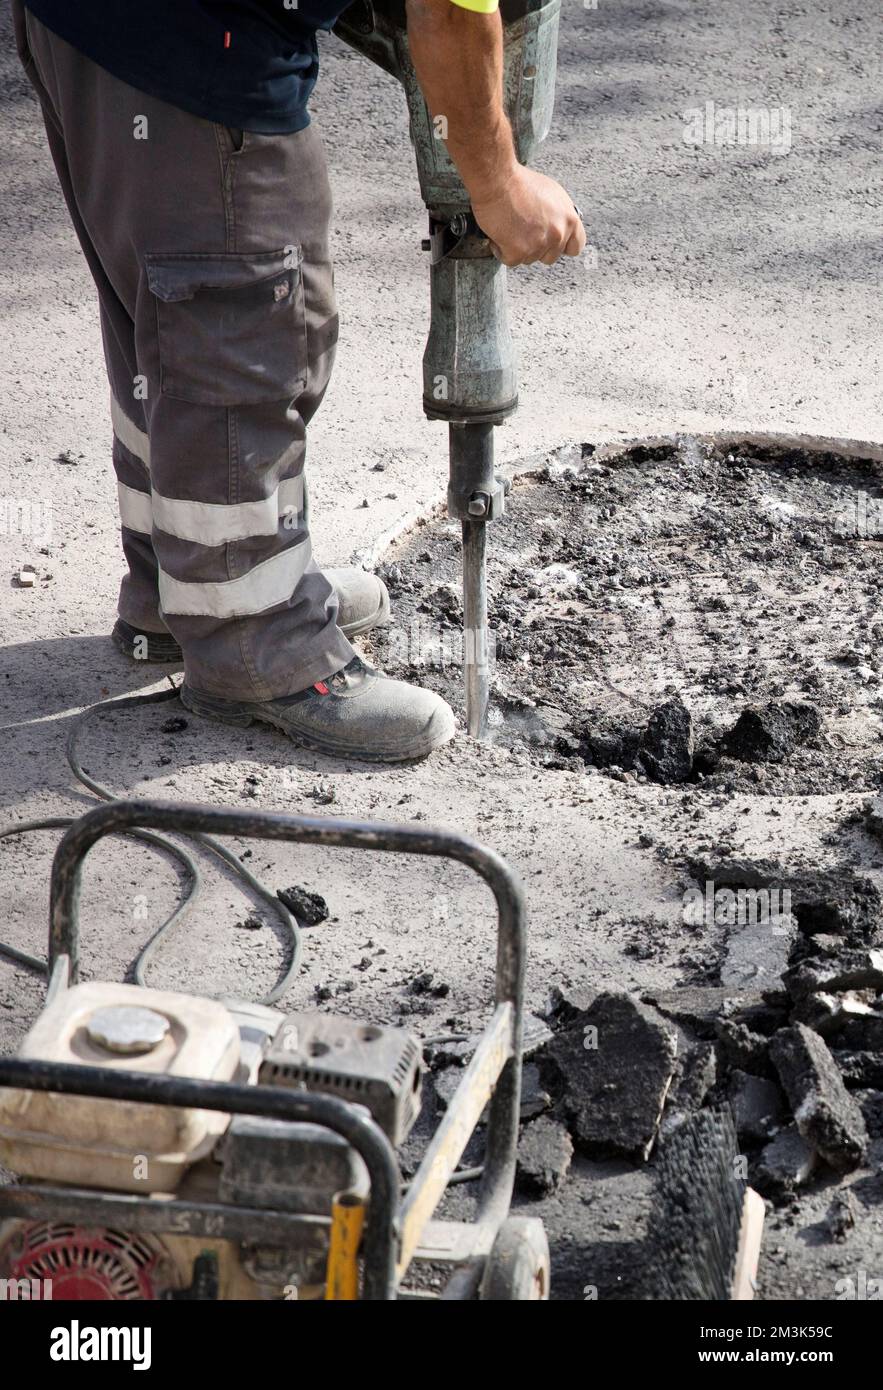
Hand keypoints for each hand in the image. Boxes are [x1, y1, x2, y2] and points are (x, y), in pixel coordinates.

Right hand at [470, 166, 586, 266]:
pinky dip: (502, 250)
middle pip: (550, 257)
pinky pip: (511, 260)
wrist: (498, 181)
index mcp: (569, 219)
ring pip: (529, 259)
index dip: (562, 246)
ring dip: (518, 248)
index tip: (553, 243)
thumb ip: (560, 215)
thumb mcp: (552, 194)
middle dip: (537, 248)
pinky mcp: (519, 252)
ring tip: (511, 227)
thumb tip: (560, 225)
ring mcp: (539, 245)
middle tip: (525, 231)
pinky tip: (501, 233)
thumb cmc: (520, 183)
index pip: (576, 246)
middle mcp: (557, 233)